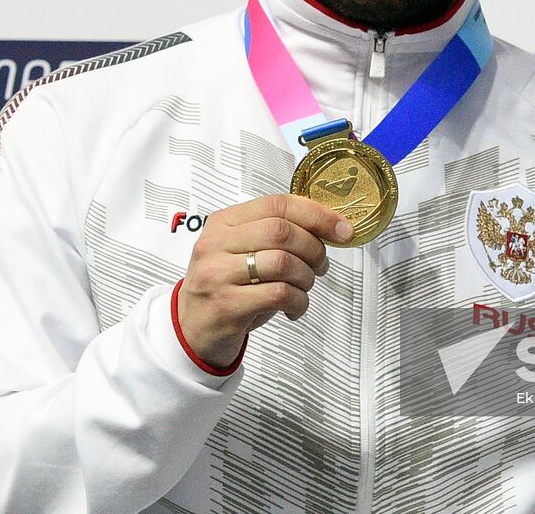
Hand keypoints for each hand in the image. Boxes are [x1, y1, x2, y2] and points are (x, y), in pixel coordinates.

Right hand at [176, 194, 351, 368]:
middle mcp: (216, 244)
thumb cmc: (228, 287)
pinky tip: (294, 308)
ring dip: (307, 278)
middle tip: (321, 266)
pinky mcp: (226, 305)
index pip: (277, 204)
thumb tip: (329, 228)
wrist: (191, 330)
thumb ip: (275, 235)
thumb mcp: (243, 251)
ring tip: (304, 288)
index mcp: (223, 222)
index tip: (342, 230)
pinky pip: (279, 294)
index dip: (317, 214)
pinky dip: (299, 302)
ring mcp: (218, 274)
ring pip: (283, 263)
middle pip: (282, 231)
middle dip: (314, 249)